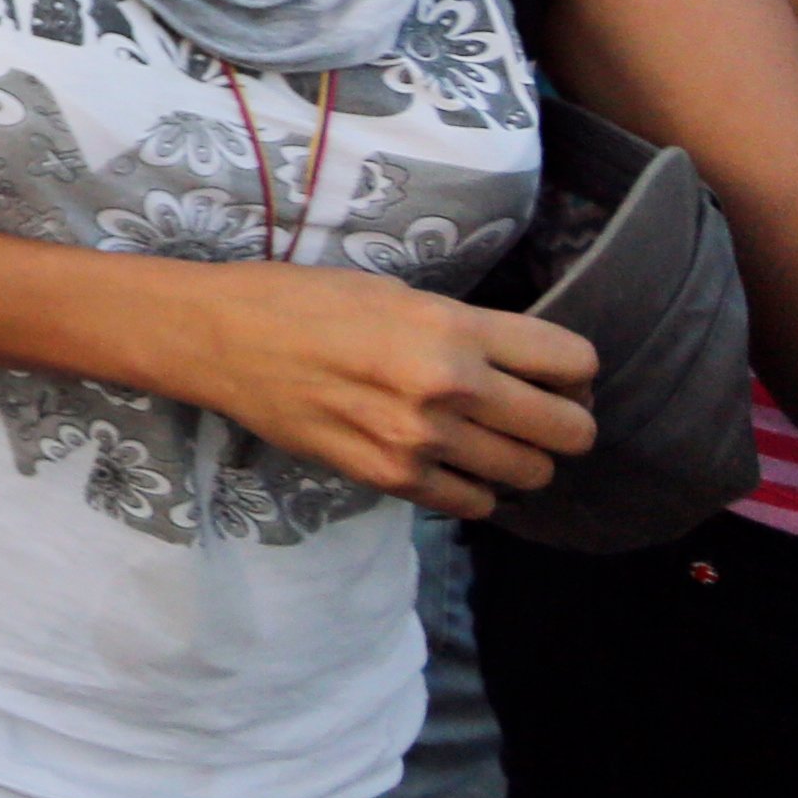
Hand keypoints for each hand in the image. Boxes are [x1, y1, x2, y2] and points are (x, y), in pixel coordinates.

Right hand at [159, 260, 598, 520]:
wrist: (220, 339)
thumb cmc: (305, 301)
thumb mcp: (397, 293)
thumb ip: (466, 330)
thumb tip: (526, 368)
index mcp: (452, 327)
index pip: (573, 361)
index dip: (577, 371)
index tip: (557, 374)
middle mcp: (447, 386)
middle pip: (569, 431)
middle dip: (566, 423)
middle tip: (537, 414)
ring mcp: (419, 440)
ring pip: (530, 475)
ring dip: (523, 462)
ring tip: (492, 442)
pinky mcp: (388, 478)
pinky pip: (475, 504)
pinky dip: (476, 490)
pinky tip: (450, 464)